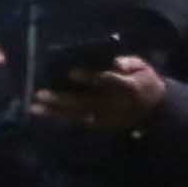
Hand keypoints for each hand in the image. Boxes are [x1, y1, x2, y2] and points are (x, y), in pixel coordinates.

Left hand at [36, 55, 170, 133]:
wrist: (153, 109)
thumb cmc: (144, 81)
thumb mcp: (143, 68)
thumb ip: (130, 63)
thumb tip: (116, 62)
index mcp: (128, 87)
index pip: (107, 82)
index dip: (90, 77)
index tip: (71, 72)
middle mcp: (114, 104)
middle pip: (85, 102)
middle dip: (61, 99)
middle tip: (40, 94)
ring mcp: (106, 117)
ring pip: (77, 114)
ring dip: (54, 111)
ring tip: (34, 107)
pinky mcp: (100, 124)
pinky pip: (77, 121)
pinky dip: (59, 117)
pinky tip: (42, 112)